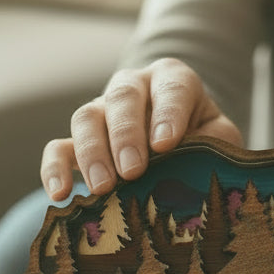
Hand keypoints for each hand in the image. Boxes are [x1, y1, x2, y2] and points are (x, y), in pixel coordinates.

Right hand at [41, 58, 242, 199]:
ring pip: (86, 118)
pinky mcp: (77, 141)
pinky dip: (54, 169)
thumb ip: (216, 143)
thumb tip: (202, 166)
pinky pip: (58, 148)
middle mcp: (132, 88)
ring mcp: (101, 112)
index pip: (171, 88)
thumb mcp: (219, 136)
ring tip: (102, 188)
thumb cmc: (202, 138)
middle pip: (122, 98)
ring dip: (91, 153)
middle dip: (125, 135)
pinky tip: (60, 194)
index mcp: (171, 80)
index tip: (166, 144)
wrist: (176, 143)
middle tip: (132, 170)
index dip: (167, 114)